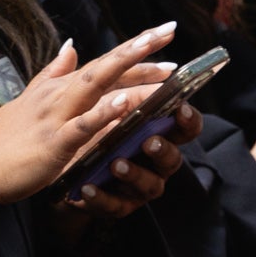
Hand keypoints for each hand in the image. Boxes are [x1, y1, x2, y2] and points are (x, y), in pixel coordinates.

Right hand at [0, 24, 175, 208]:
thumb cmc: (1, 141)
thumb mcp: (27, 101)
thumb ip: (51, 74)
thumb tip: (70, 46)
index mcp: (57, 89)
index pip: (101, 64)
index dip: (133, 49)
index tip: (163, 33)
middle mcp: (58, 97)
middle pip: (105, 67)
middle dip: (139, 49)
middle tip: (170, 30)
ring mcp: (55, 118)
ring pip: (98, 90)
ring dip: (132, 76)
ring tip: (164, 68)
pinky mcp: (53, 144)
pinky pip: (82, 126)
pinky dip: (103, 113)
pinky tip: (125, 103)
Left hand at [61, 97, 196, 227]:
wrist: (67, 175)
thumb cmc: (93, 137)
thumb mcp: (97, 110)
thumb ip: (105, 87)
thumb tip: (88, 51)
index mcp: (156, 135)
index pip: (183, 127)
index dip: (188, 119)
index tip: (181, 107)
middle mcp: (154, 162)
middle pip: (172, 158)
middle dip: (163, 150)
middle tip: (149, 141)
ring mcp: (138, 187)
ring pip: (148, 184)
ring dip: (134, 173)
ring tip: (116, 164)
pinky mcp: (116, 205)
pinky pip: (113, 204)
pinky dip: (101, 197)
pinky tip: (88, 187)